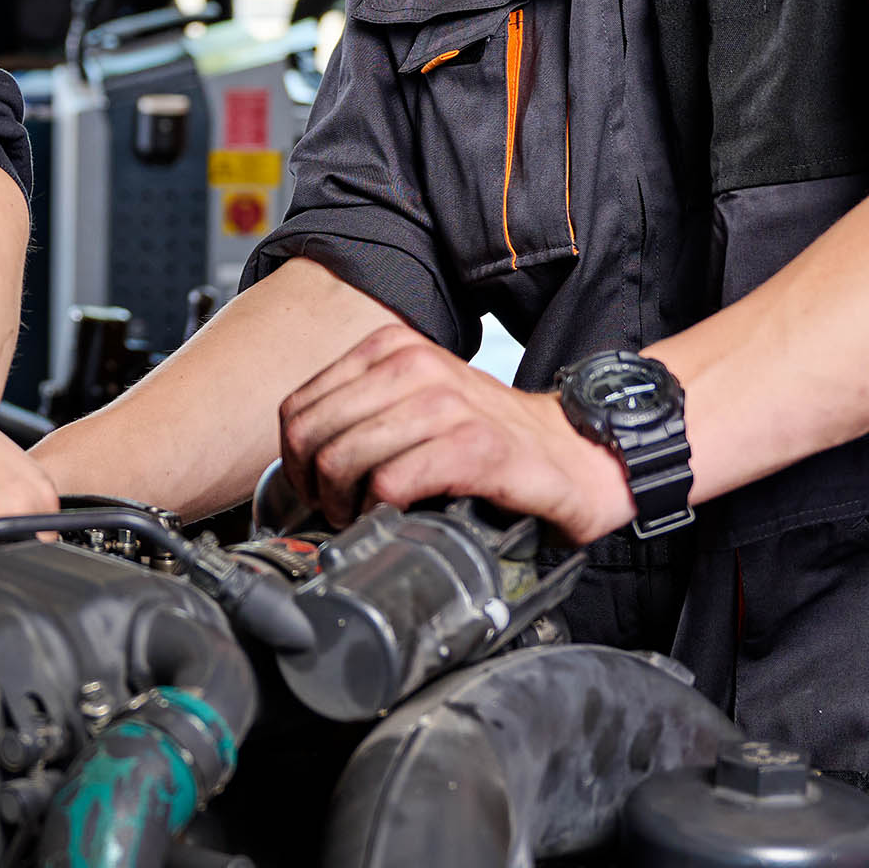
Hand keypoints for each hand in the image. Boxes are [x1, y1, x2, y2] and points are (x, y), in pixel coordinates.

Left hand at [278, 327, 632, 540]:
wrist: (574, 454)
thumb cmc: (491, 437)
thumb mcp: (416, 402)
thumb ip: (364, 412)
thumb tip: (302, 456)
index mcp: (392, 349)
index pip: (299, 408)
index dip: (294, 460)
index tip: (313, 489)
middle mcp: (415, 367)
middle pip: (313, 436)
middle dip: (311, 487)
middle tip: (334, 511)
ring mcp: (445, 404)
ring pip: (345, 458)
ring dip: (344, 503)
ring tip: (362, 518)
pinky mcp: (473, 446)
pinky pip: (391, 483)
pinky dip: (381, 511)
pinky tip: (395, 518)